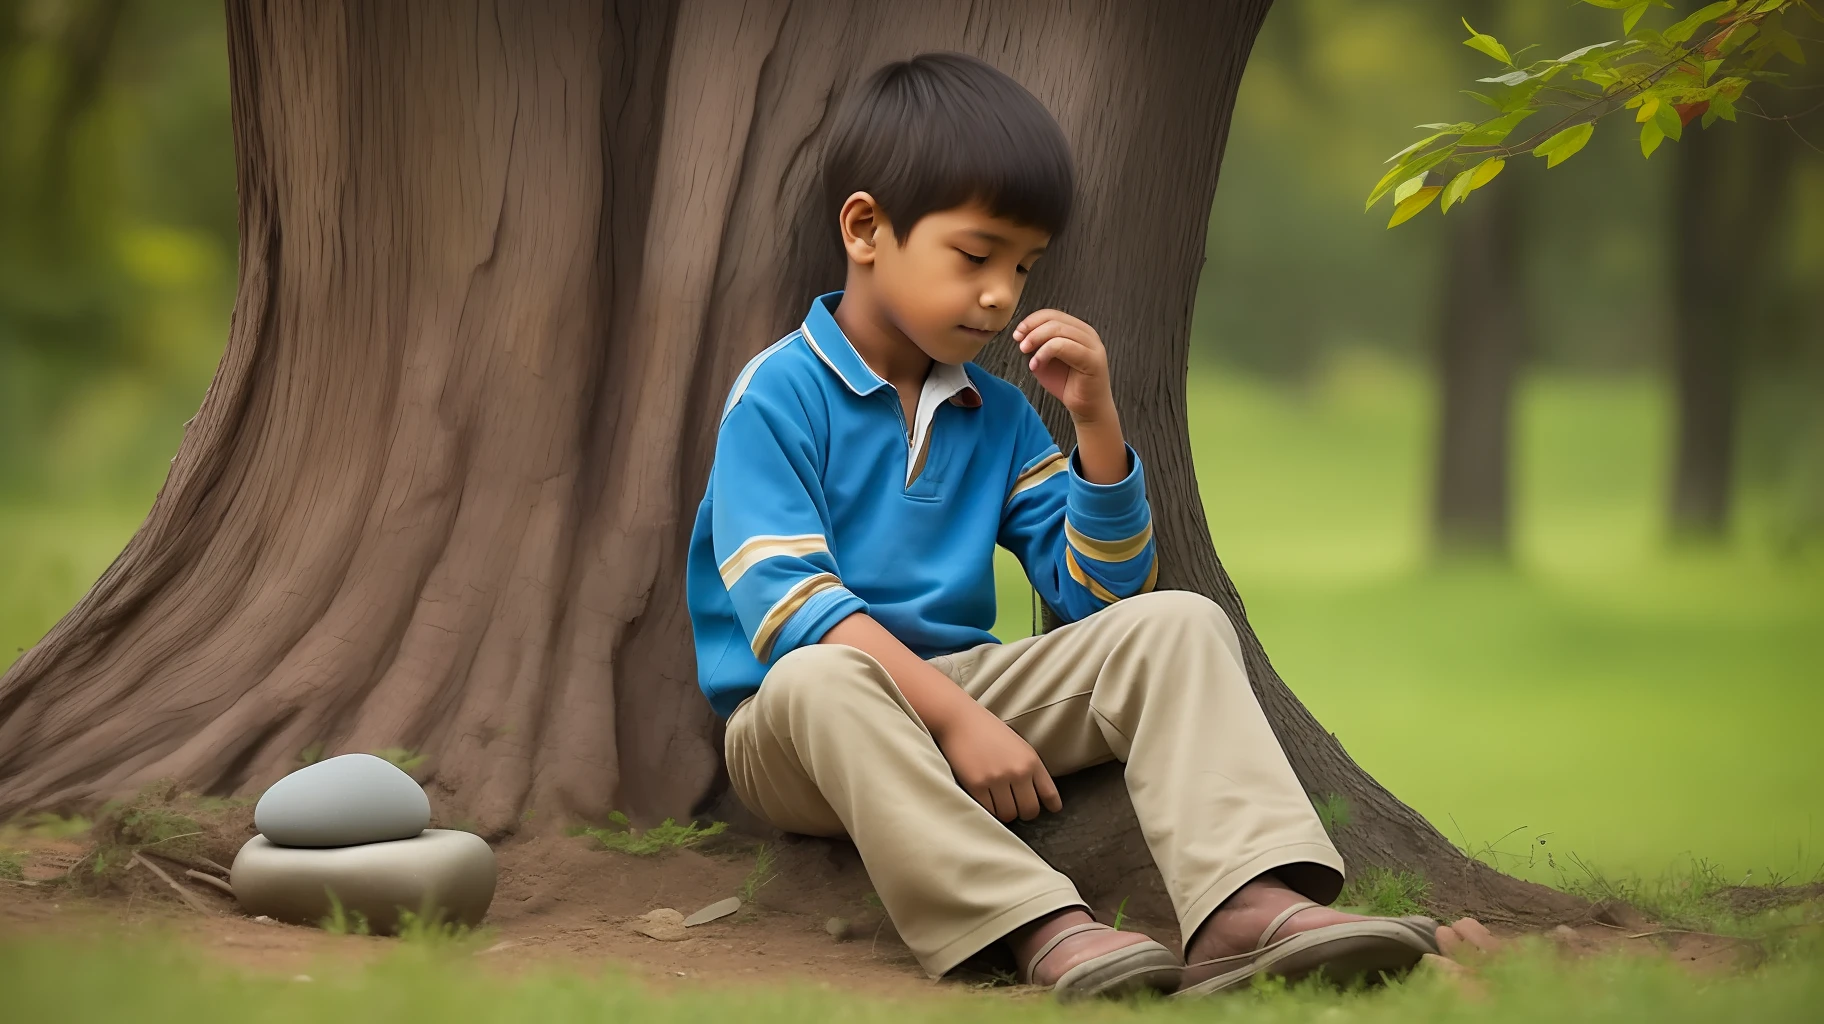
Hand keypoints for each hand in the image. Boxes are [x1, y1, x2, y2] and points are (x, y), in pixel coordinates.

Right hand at [933, 699, 1062, 821]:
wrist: (959, 719)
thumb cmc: (987, 731)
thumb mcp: (1017, 745)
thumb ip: (1028, 768)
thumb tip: (1036, 794)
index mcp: (1031, 760)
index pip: (1049, 793)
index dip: (1052, 805)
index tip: (1051, 810)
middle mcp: (1018, 771)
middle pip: (1029, 810)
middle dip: (1024, 812)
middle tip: (1016, 806)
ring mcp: (997, 779)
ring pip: (1008, 815)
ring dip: (1004, 812)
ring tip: (997, 801)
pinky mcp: (977, 786)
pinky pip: (988, 811)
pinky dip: (987, 809)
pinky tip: (984, 799)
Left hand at [1012, 309, 1115, 423]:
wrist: (1087, 408)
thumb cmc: (1067, 384)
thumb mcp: (1046, 360)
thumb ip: (1038, 345)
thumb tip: (1022, 334)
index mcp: (1077, 329)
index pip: (1052, 314)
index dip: (1032, 320)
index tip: (1017, 334)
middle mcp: (1087, 333)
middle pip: (1054, 320)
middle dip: (1032, 330)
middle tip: (1020, 345)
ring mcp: (1092, 345)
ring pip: (1058, 330)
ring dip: (1037, 340)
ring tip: (1027, 356)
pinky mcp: (1093, 360)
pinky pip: (1064, 346)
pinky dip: (1044, 353)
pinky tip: (1035, 366)